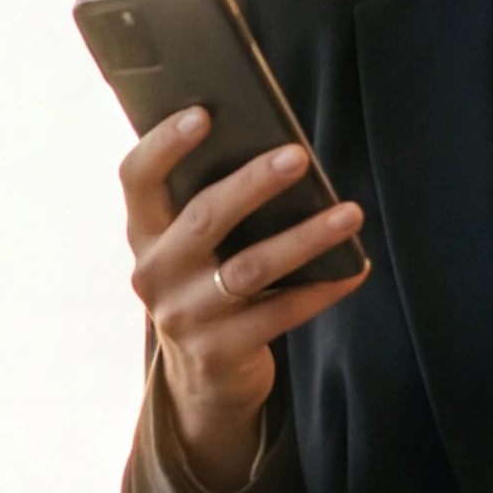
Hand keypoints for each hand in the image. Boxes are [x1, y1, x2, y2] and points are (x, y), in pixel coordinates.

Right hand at [124, 106, 365, 482]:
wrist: (205, 378)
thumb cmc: (210, 285)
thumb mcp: (193, 248)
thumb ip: (211, 203)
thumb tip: (277, 147)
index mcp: (143, 234)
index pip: (137, 179)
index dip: (164, 144)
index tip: (202, 114)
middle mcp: (154, 273)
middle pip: (203, 218)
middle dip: (253, 183)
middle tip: (298, 155)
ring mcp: (183, 317)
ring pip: (250, 268)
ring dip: (305, 237)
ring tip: (349, 213)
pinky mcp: (219, 351)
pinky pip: (280, 313)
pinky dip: (322, 288)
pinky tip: (355, 267)